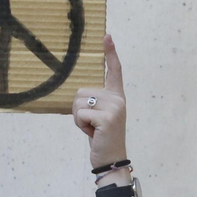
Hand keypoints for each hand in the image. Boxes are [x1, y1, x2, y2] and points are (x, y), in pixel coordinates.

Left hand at [73, 35, 127, 169]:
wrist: (111, 160)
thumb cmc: (102, 138)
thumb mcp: (99, 117)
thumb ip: (94, 103)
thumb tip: (80, 97)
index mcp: (117, 96)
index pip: (114, 71)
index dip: (110, 53)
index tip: (107, 36)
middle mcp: (118, 99)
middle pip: (81, 92)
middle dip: (78, 110)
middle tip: (92, 125)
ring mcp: (114, 107)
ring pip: (78, 102)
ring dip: (78, 119)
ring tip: (93, 129)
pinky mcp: (107, 117)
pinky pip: (80, 114)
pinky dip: (81, 125)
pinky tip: (93, 134)